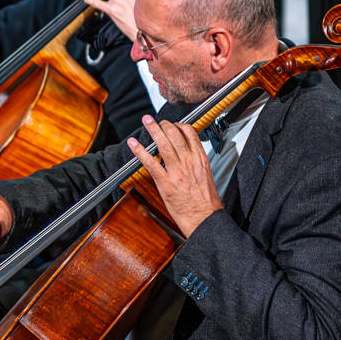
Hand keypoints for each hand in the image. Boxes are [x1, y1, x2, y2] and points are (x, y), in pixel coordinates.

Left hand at [127, 115, 223, 237]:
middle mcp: (189, 162)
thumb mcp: (207, 176)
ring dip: (153, 130)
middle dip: (164, 124)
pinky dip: (140, 151)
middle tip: (156, 120)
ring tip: (146, 121)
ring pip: (163, 144)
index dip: (179, 125)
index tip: (173, 124)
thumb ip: (197, 164)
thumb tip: (189, 156)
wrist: (205, 219)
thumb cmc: (207, 202)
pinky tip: (134, 144)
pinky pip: (151, 163)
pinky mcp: (166, 183)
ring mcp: (177, 172)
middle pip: (175, 134)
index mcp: (200, 159)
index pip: (190, 133)